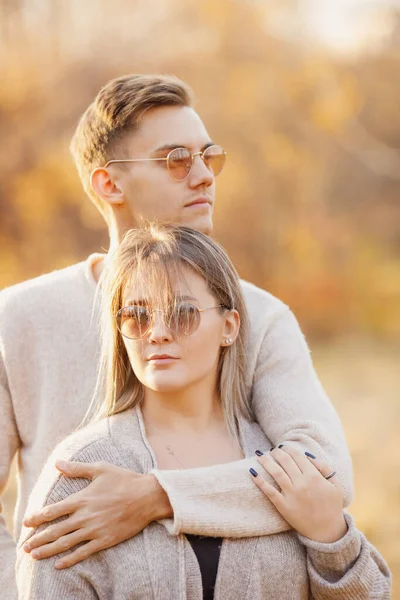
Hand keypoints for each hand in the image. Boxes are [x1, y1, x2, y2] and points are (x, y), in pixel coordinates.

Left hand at [23, 460, 171, 568]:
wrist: (148, 496)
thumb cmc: (124, 480)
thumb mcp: (100, 469)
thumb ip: (77, 468)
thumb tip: (57, 463)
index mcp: (82, 498)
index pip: (53, 510)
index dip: (37, 517)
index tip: (27, 522)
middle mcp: (85, 516)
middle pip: (55, 530)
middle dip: (38, 539)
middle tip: (25, 546)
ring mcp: (95, 530)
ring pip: (66, 543)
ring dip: (48, 550)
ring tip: (34, 555)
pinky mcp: (105, 540)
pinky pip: (83, 552)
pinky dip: (69, 560)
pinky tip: (59, 564)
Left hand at [250, 446, 347, 542]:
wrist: (327, 532)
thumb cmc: (332, 507)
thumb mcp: (335, 485)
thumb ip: (324, 468)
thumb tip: (308, 455)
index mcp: (314, 477)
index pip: (298, 457)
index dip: (289, 450)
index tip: (283, 447)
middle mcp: (302, 484)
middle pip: (285, 462)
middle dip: (277, 453)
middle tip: (272, 450)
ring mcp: (292, 495)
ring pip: (276, 473)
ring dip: (266, 461)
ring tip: (260, 455)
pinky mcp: (284, 506)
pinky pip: (269, 491)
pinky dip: (260, 481)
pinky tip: (252, 472)